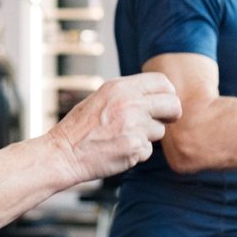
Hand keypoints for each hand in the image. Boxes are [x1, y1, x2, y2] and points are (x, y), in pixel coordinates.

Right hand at [46, 72, 180, 183]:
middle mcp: (130, 103)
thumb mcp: (101, 98)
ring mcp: (134, 126)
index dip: (168, 94)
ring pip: (160, 131)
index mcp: (120, 87)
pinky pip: (148, 150)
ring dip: (147, 136)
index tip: (165, 103)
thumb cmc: (80, 127)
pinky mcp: (135, 148)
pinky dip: (137, 153)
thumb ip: (127, 94)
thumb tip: (156, 96)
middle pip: (173, 105)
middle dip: (172, 114)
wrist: (63, 153)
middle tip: (165, 121)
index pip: (162, 83)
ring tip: (122, 137)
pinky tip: (117, 150)